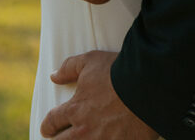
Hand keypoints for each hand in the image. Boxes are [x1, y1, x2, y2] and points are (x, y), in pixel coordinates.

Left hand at [40, 50, 156, 138]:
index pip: (52, 122)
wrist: (147, 88)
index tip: (47, 128)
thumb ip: (69, 67)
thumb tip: (54, 76)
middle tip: (59, 138)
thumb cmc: (118, 72)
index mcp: (75, 109)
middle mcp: (84, 131)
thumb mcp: (90, 61)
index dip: (48, 126)